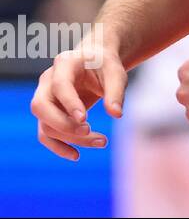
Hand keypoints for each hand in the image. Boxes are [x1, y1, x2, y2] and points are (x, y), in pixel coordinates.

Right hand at [30, 38, 126, 160]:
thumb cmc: (106, 66)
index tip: (85, 119)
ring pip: (45, 124)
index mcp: (64, 64)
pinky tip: (76, 155)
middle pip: (41, 107)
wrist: (96, 63)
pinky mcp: (48, 113)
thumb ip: (116, 91)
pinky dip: (58, 146)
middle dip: (63, 124)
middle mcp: (47, 81)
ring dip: (70, 138)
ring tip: (102, 141)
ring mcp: (44, 98)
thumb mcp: (116, 72)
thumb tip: (116, 115)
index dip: (70, 103)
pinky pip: (45, 134)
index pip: (59, 86)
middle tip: (89, 131)